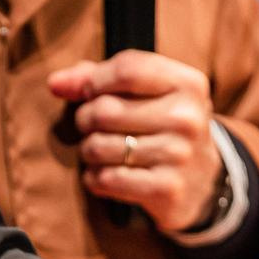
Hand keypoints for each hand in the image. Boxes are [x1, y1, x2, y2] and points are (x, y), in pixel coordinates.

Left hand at [48, 51, 222, 234]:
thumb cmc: (163, 128)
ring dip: (88, 151)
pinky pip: (107, 179)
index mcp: (187, 84)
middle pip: (105, 110)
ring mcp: (179, 155)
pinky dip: (94, 178)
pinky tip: (104, 175)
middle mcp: (187, 118)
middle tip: (93, 127)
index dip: (95, 81)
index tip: (89, 93)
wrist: (203, 183)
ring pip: (99, 146)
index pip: (126, 69)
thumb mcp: (147, 94)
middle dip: (85, 119)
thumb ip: (99, 78)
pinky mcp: (167, 189)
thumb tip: (55, 83)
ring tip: (100, 152)